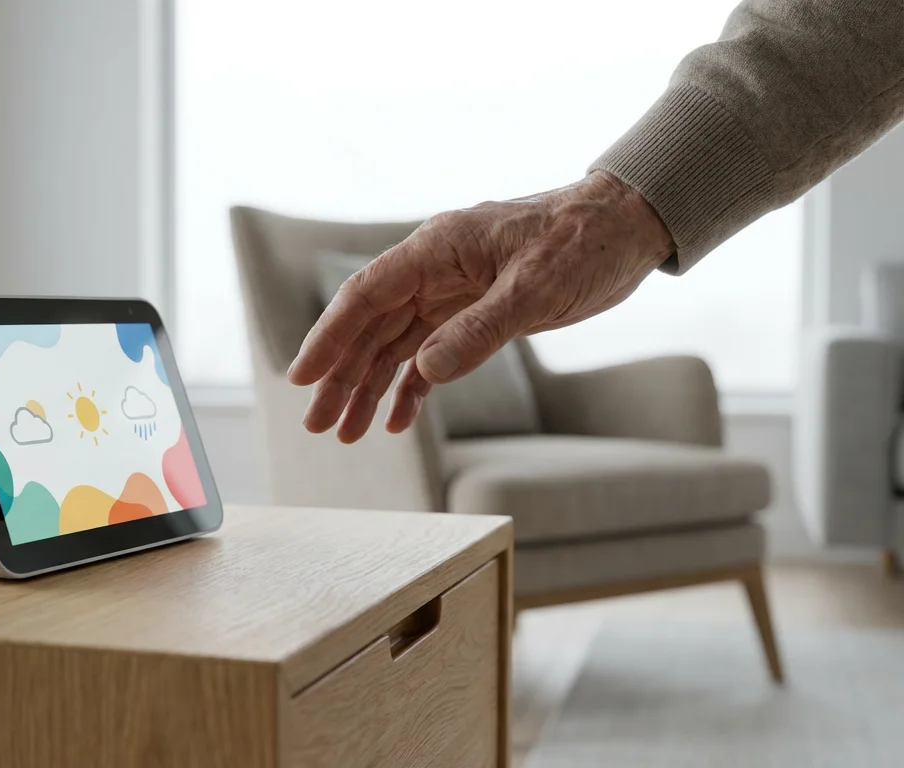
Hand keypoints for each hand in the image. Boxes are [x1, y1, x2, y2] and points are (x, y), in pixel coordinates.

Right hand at [286, 171, 675, 442]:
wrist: (628, 225)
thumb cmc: (584, 243)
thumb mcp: (535, 290)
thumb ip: (478, 331)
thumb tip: (424, 371)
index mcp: (437, 249)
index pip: (365, 296)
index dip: (329, 337)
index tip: (302, 377)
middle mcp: (433, 270)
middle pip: (370, 326)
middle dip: (340, 375)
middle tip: (317, 423)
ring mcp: (451, 292)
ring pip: (394, 344)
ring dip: (368, 387)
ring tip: (346, 432)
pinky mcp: (473, 311)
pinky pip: (428, 353)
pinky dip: (411, 387)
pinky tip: (397, 420)